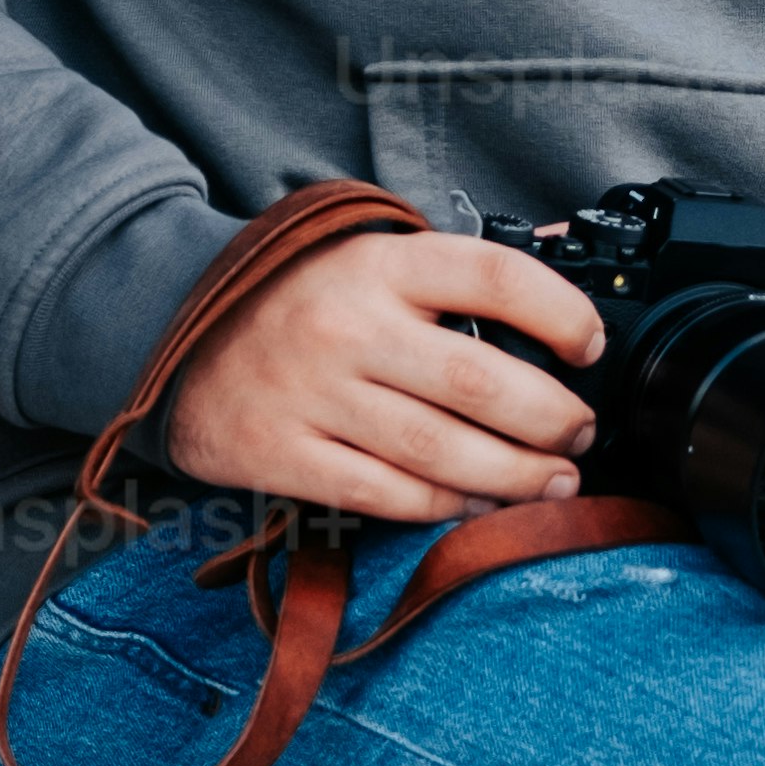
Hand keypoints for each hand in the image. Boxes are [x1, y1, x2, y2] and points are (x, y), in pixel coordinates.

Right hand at [166, 228, 604, 523]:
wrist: (174, 333)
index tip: (589, 346)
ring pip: (440, 450)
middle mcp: (349, 325)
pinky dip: (444, 505)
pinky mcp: (283, 454)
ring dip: (514, 475)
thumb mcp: (368, 260)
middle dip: (551, 418)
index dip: (561, 312)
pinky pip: (385, 493)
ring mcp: (313, 393)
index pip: (495, 276)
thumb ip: (450, 275)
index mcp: (380, 264)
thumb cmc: (299, 301)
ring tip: (552, 481)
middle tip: (580, 434)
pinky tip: (479, 503)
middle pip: (479, 381)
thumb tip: (561, 280)